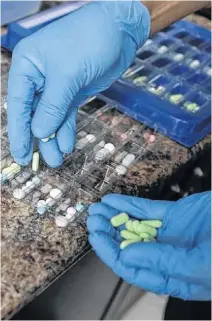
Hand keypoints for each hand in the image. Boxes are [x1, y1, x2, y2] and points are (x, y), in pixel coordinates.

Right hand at [7, 1, 149, 166]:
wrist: (120, 31)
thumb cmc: (88, 42)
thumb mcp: (67, 75)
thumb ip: (52, 106)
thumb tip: (39, 133)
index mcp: (28, 66)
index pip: (17, 104)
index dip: (18, 131)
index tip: (20, 154)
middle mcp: (39, 78)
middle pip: (32, 114)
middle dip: (35, 139)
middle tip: (34, 164)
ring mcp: (57, 87)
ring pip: (50, 118)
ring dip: (52, 140)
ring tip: (57, 160)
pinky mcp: (74, 93)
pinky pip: (66, 116)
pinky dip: (66, 131)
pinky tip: (67, 145)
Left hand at [87, 192, 210, 299]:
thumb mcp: (199, 264)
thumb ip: (162, 261)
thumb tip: (126, 256)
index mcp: (173, 276)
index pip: (133, 267)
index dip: (111, 253)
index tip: (95, 238)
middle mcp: (167, 256)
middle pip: (130, 245)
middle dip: (109, 232)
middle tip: (92, 219)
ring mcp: (171, 234)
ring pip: (135, 226)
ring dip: (115, 217)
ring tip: (97, 208)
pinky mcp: (175, 215)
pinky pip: (148, 209)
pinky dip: (130, 204)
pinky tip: (113, 200)